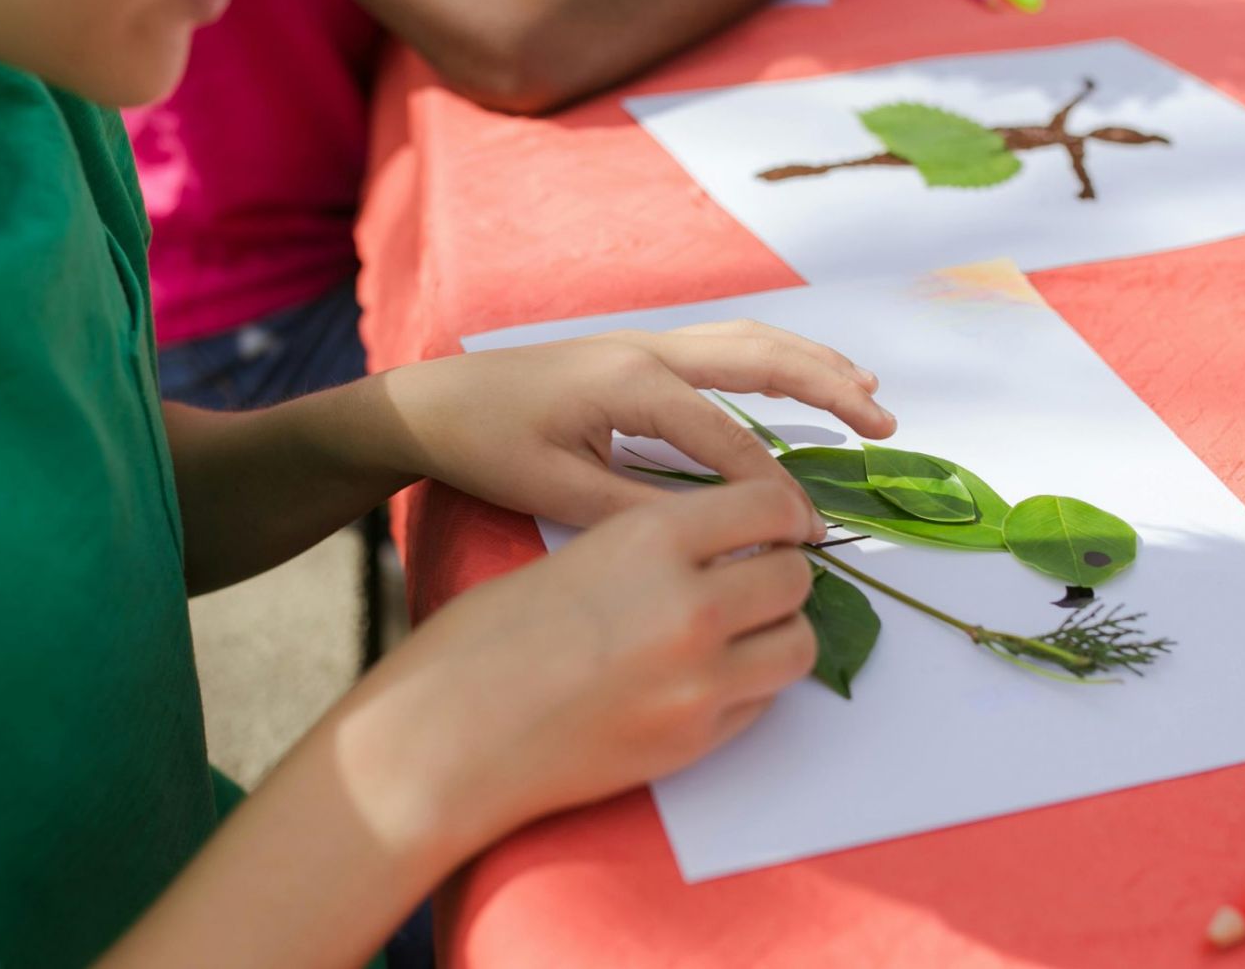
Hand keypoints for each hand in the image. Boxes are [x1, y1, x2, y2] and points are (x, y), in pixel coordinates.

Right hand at [368, 480, 821, 850]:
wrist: (446, 737)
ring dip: (779, 633)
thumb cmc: (485, 640)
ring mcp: (699, 680)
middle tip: (755, 581)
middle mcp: (689, 604)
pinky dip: (750, 686)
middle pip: (794, 576)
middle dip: (782, 574)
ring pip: (798, 644)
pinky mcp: (696, 740)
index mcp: (650, 540)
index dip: (785, 512)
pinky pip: (764, 702)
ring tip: (741, 634)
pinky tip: (704, 679)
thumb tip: (726, 546)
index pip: (769, 504)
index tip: (781, 523)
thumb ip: (657, 546)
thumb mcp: (575, 554)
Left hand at [373, 320, 896, 526]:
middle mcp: (650, 350)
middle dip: (829, 389)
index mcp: (632, 386)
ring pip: (751, 340)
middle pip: (762, 359)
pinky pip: (727, 344)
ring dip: (813, 362)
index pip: (730, 440)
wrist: (434, 401)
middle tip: (885, 426)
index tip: (808, 535)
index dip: (775, 491)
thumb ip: (640, 512)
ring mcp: (648, 341)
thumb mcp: (560, 493)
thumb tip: (716, 536)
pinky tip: (802, 373)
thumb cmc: (489, 447)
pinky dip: (777, 356)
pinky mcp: (642, 350)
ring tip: (868, 393)